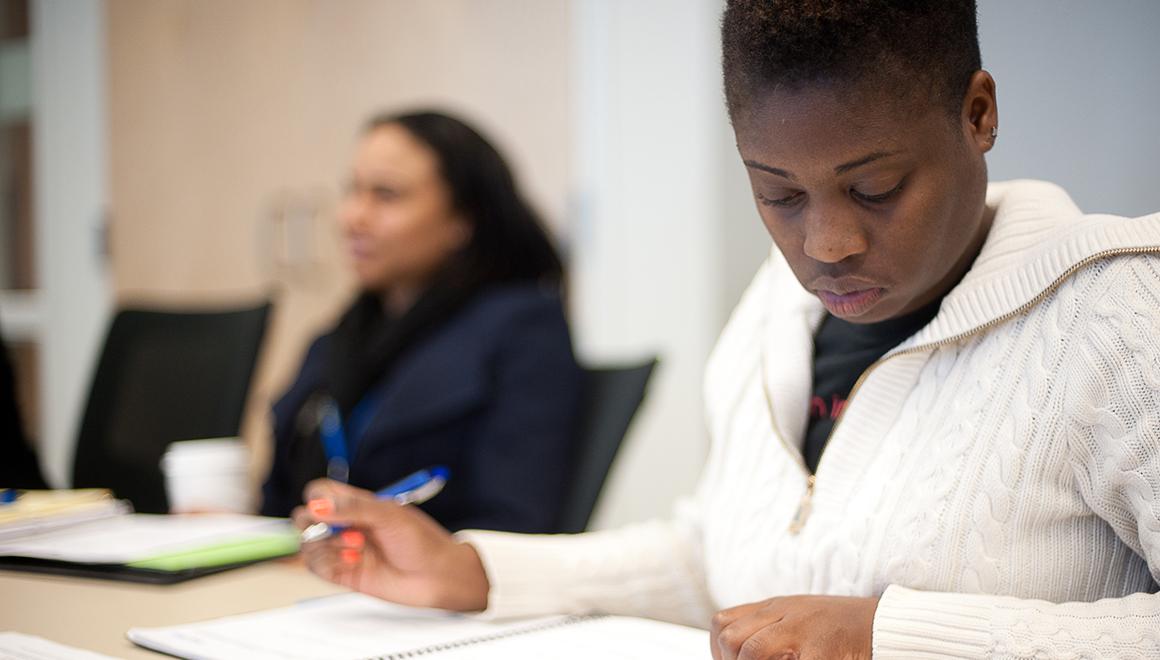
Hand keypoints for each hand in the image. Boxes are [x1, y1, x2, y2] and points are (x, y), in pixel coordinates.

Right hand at [291, 479, 488, 611]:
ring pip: (309, 543)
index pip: (320, 492)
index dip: (315, 497)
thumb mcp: (389, 514)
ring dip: (327, 544)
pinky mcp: (343, 573)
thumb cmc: (421, 540)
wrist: (437, 576)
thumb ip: (353, 507)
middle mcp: (346, 525)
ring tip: (357, 547)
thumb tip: (317, 506)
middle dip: (312, 522)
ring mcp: (343, 549)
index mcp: (357, 504)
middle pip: (306, 518)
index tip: (323, 507)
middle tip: (333, 527)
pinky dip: (327, 562)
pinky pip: (316, 566)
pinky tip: (353, 561)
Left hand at [710, 595, 877, 659]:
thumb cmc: (840, 628)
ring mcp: (803, 631)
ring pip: (753, 650)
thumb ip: (766, 628)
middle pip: (732, 637)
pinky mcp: (822, 651)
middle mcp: (785, 615)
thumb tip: (733, 650)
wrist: (885, 624)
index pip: (723, 623)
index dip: (718, 651)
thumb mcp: (796, 619)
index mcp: (775, 608)